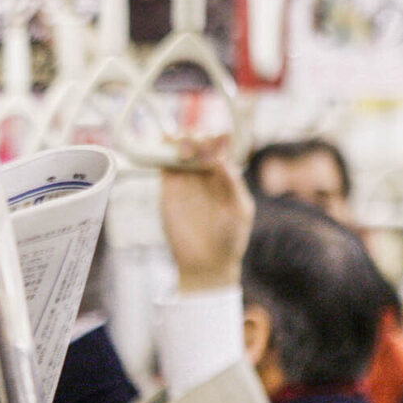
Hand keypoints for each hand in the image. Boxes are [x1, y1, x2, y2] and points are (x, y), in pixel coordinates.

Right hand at [159, 134, 253, 292]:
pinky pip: (164, 165)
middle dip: (197, 138)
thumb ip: (233, 186)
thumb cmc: (230, 239)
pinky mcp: (169, 189)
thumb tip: (223, 161)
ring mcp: (186, 180)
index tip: (216, 141)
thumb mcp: (239, 211)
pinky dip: (162, 152)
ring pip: (180, 150)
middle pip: (198, 144)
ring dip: (180, 141)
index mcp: (225, 176)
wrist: (206, 264)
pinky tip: (164, 145)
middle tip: (195, 147)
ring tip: (180, 146)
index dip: (217, 139)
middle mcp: (205, 174)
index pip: (220, 148)